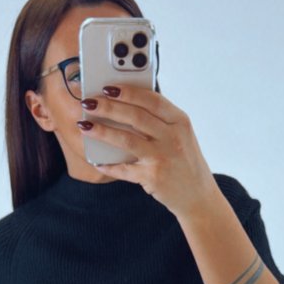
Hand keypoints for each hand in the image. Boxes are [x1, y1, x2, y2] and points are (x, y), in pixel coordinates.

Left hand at [79, 83, 217, 217]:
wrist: (198, 197)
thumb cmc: (185, 162)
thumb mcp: (181, 135)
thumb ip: (160, 119)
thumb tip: (126, 103)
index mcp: (180, 121)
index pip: (151, 99)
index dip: (128, 91)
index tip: (107, 87)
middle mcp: (172, 137)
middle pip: (135, 116)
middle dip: (108, 107)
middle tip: (88, 102)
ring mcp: (162, 158)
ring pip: (127, 139)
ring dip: (102, 131)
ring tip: (84, 126)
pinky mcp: (153, 177)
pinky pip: (125, 169)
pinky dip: (109, 166)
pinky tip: (97, 162)